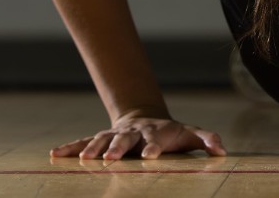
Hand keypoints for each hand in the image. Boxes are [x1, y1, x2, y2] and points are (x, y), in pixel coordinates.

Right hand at [50, 112, 226, 160]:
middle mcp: (133, 133)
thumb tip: (223, 151)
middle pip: (125, 139)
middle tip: (112, 159)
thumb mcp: (190, 134)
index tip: (152, 156)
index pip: (156, 139)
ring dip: (93, 148)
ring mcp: (115, 135)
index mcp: (155, 132)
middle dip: (118, 148)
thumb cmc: (171, 133)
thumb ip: (207, 139)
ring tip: (85, 159)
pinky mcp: (100, 138)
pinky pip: (83, 141)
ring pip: (102, 140)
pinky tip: (55, 154)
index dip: (154, 146)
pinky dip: (70, 147)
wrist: (145, 118)